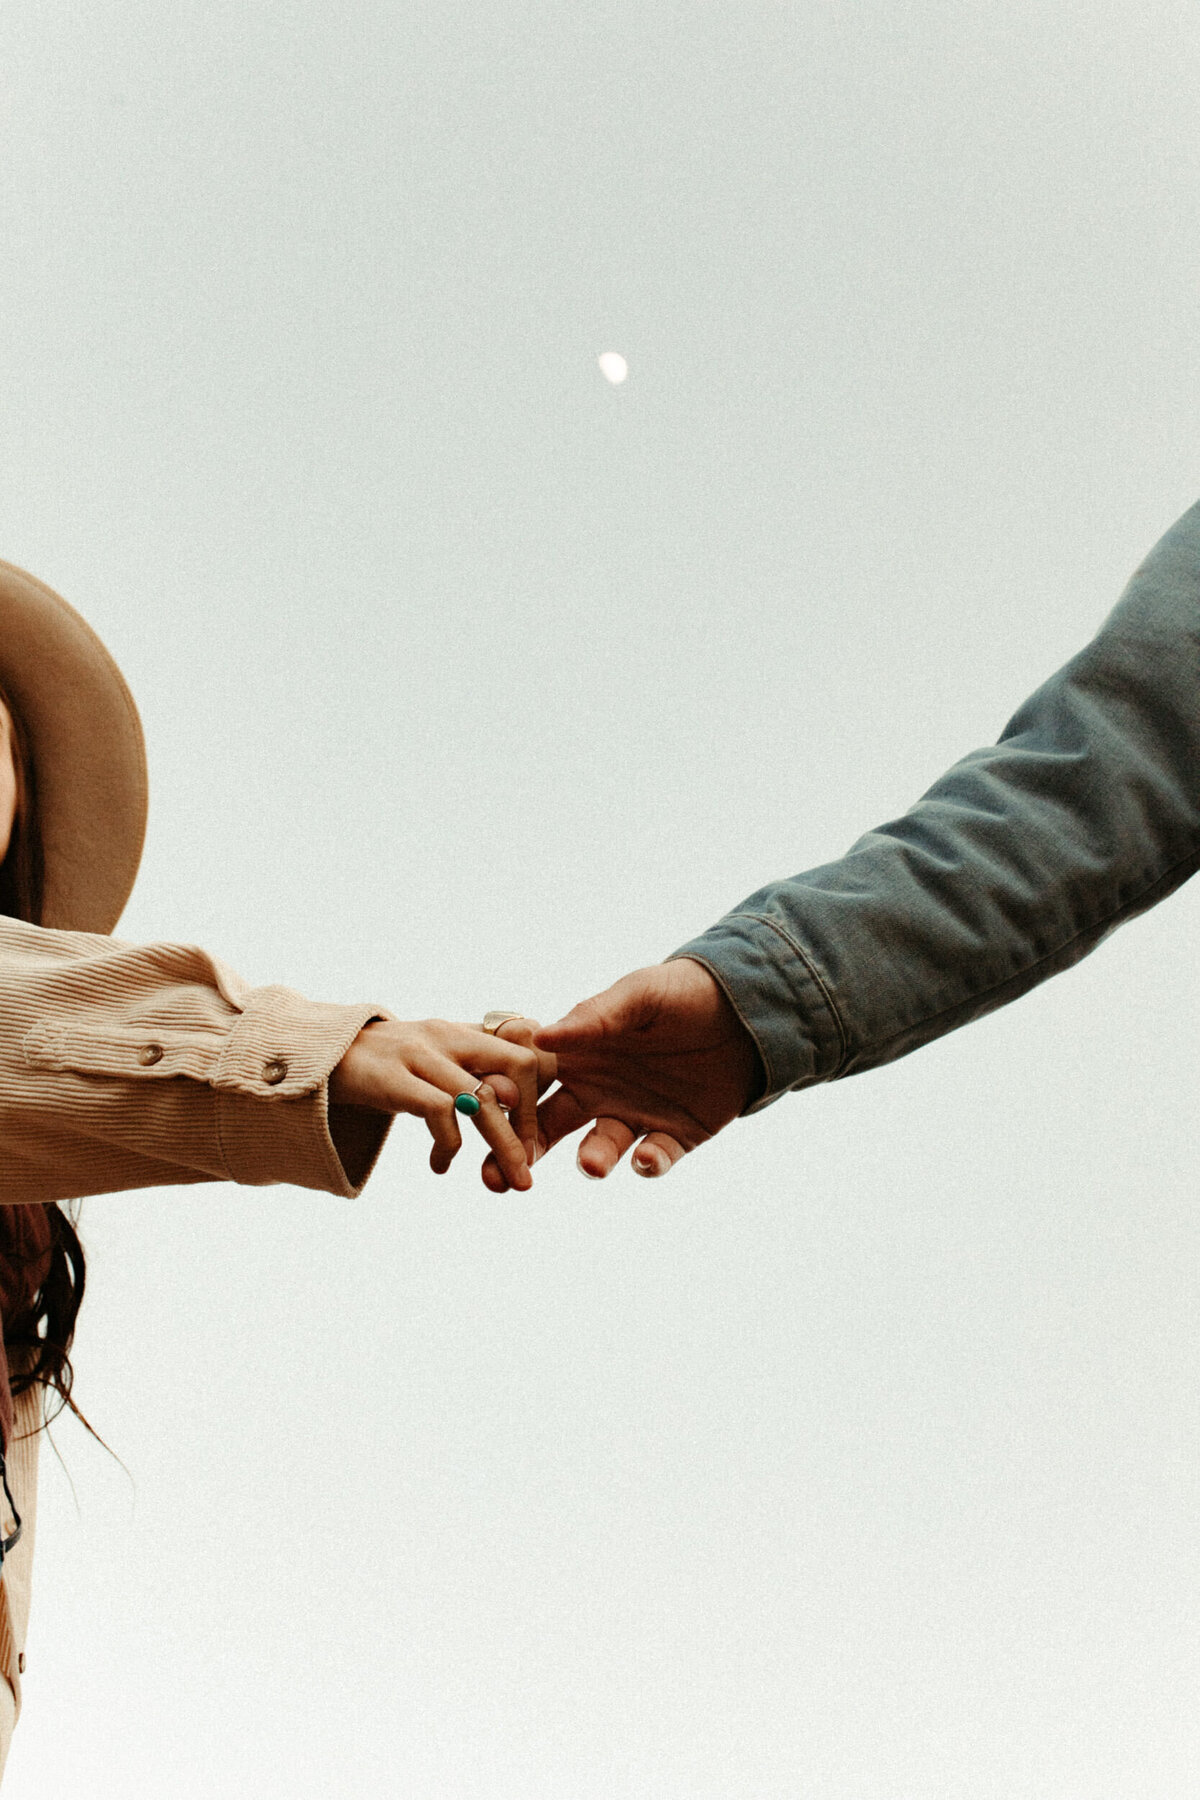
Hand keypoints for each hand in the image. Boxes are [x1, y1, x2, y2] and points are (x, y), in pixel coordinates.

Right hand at [330, 1018, 555, 1190]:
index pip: (525, 1048)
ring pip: (482, 1098)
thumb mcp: (430, 1057)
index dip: (540, 1089)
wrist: (315, 1052)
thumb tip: (509, 1099)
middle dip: (530, 1120)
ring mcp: (421, 1053)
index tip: (533, 1132)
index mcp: (462, 1031)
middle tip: (530, 1167)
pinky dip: (449, 1145)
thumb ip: (467, 1069)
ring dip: (503, 1145)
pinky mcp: (393, 1077)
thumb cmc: (382, 1064)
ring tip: (510, 1179)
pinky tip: (441, 1165)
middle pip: (518, 1067)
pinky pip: (440, 1111)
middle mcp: (448, 1035)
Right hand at [481, 959, 762, 1188]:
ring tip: (592, 1164)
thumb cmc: (681, 992)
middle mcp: (598, 1091)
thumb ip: (594, 1017)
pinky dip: (649, 1163)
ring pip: (600, 1149)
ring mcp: (635, 1116)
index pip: (530, 1085)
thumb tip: (541, 1039)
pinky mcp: (675, 1136)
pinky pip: (656, 1158)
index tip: (482, 1117)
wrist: (746, 1010)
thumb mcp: (638, 995)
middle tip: (497, 1178)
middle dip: (521, 1153)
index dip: (504, 1103)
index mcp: (579, 1056)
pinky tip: (646, 1159)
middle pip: (548, 1129)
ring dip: (593, 1159)